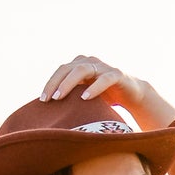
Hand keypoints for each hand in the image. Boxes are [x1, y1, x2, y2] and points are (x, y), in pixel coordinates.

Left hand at [40, 56, 155, 121]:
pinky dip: (94, 87)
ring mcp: (103, 67)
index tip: (42, 100)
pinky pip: (104, 79)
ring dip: (69, 83)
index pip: (61, 70)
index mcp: (80, 65)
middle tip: (49, 99)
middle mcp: (90, 62)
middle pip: (68, 68)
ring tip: (60, 97)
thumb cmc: (104, 97)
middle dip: (56, 83)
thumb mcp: (84, 96)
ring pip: (83, 70)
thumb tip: (47, 112)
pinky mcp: (117, 74)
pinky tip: (85, 98)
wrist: (132, 94)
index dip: (50, 83)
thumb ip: (69, 97)